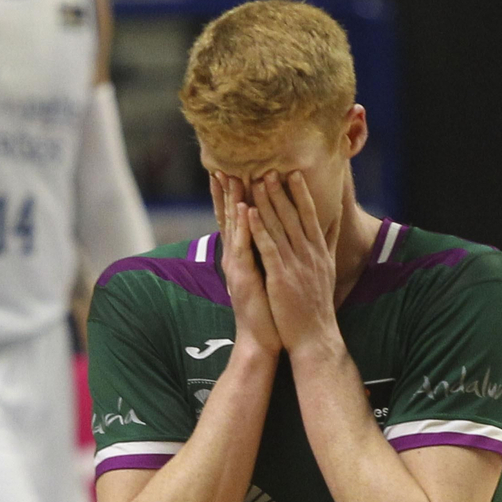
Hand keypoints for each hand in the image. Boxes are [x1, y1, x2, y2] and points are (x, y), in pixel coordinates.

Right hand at [212, 172, 280, 355]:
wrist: (264, 338)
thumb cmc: (270, 308)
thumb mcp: (270, 274)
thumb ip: (270, 254)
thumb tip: (276, 239)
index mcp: (244, 254)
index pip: (239, 219)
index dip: (235, 195)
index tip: (235, 170)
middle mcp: (237, 256)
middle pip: (231, 217)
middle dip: (228, 191)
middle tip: (225, 163)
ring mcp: (238, 265)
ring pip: (235, 226)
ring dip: (233, 200)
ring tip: (231, 175)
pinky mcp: (244, 276)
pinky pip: (244, 247)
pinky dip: (244, 227)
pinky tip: (245, 209)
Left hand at [248, 171, 339, 354]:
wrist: (315, 336)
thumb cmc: (318, 304)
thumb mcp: (329, 268)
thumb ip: (330, 242)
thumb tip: (336, 219)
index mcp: (319, 251)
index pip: (311, 216)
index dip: (301, 193)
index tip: (293, 172)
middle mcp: (309, 254)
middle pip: (293, 216)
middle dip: (281, 191)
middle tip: (269, 167)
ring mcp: (296, 265)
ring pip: (279, 227)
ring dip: (267, 203)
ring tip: (256, 181)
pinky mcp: (282, 277)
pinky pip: (268, 248)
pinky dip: (258, 229)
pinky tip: (248, 213)